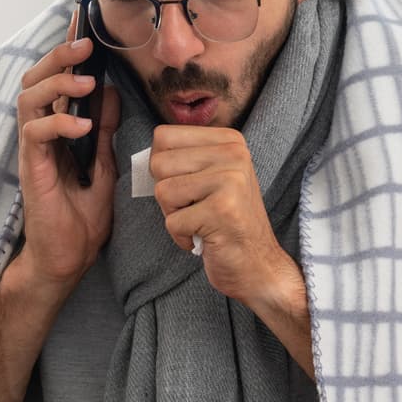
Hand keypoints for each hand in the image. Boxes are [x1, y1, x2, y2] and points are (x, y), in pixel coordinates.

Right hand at [14, 27, 118, 294]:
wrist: (66, 261)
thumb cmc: (80, 221)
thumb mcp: (103, 168)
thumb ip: (102, 133)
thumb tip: (110, 94)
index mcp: (57, 132)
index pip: (57, 81)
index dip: (65, 49)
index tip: (81, 19)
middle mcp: (40, 136)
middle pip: (35, 79)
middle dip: (58, 55)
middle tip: (85, 43)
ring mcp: (32, 150)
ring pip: (29, 98)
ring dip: (57, 83)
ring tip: (85, 81)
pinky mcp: (29, 168)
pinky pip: (34, 132)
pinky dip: (58, 122)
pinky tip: (80, 125)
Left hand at [149, 126, 296, 308]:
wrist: (258, 265)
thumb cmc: (226, 222)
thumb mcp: (211, 177)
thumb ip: (183, 158)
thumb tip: (143, 156)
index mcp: (229, 141)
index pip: (163, 136)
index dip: (164, 168)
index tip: (190, 187)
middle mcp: (234, 154)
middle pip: (158, 163)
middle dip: (168, 194)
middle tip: (196, 209)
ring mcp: (230, 180)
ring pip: (162, 191)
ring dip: (175, 215)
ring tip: (201, 222)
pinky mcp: (222, 210)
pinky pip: (172, 222)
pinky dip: (182, 237)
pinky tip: (206, 238)